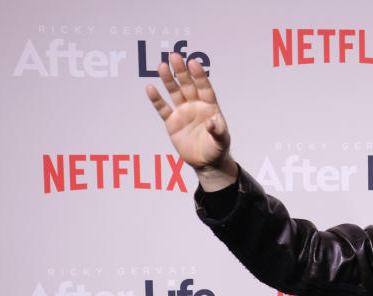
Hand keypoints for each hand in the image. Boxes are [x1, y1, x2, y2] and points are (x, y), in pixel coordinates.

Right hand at [145, 53, 236, 189]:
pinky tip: (151, 88)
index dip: (199, 76)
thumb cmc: (217, 149)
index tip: (193, 62)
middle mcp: (196, 106)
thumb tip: (211, 123)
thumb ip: (217, 131)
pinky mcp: (172, 122)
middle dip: (181, 71)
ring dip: (168, 80)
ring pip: (175, 92)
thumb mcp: (221, 141)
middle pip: (188, 85)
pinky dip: (157, 100)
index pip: (204, 88)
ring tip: (162, 66)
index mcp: (210, 107)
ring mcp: (183, 112)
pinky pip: (163, 109)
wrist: (206, 162)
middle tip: (174, 56)